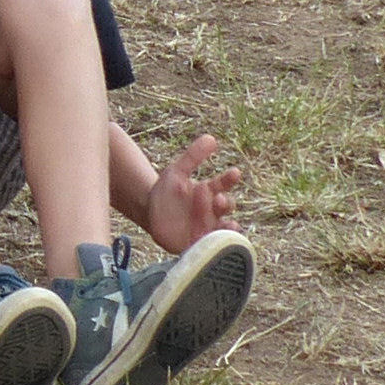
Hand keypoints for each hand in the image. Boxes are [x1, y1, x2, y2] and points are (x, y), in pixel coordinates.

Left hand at [140, 134, 242, 251]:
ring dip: (228, 226)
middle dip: (225, 203)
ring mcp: (207, 227)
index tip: (235, 173)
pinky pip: (212, 246)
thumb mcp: (176, 172)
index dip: (230, 179)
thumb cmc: (166, 191)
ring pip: (224, 228)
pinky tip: (216, 243)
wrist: (150, 214)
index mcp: (208, 191)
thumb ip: (192, 156)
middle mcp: (212, 210)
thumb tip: (211, 138)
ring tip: (228, 224)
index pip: (224, 184)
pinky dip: (217, 246)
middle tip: (217, 200)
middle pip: (226, 207)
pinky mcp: (198, 242)